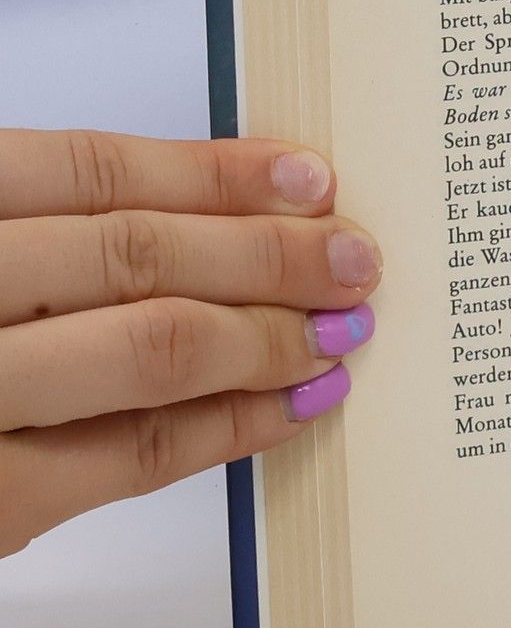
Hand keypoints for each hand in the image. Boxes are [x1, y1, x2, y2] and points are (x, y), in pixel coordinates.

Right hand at [0, 129, 380, 555]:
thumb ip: (37, 234)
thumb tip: (210, 213)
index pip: (90, 171)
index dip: (217, 172)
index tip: (311, 178)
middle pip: (138, 255)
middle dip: (268, 255)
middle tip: (357, 258)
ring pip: (150, 350)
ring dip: (267, 337)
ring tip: (341, 331)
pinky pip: (133, 456)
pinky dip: (230, 427)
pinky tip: (290, 408)